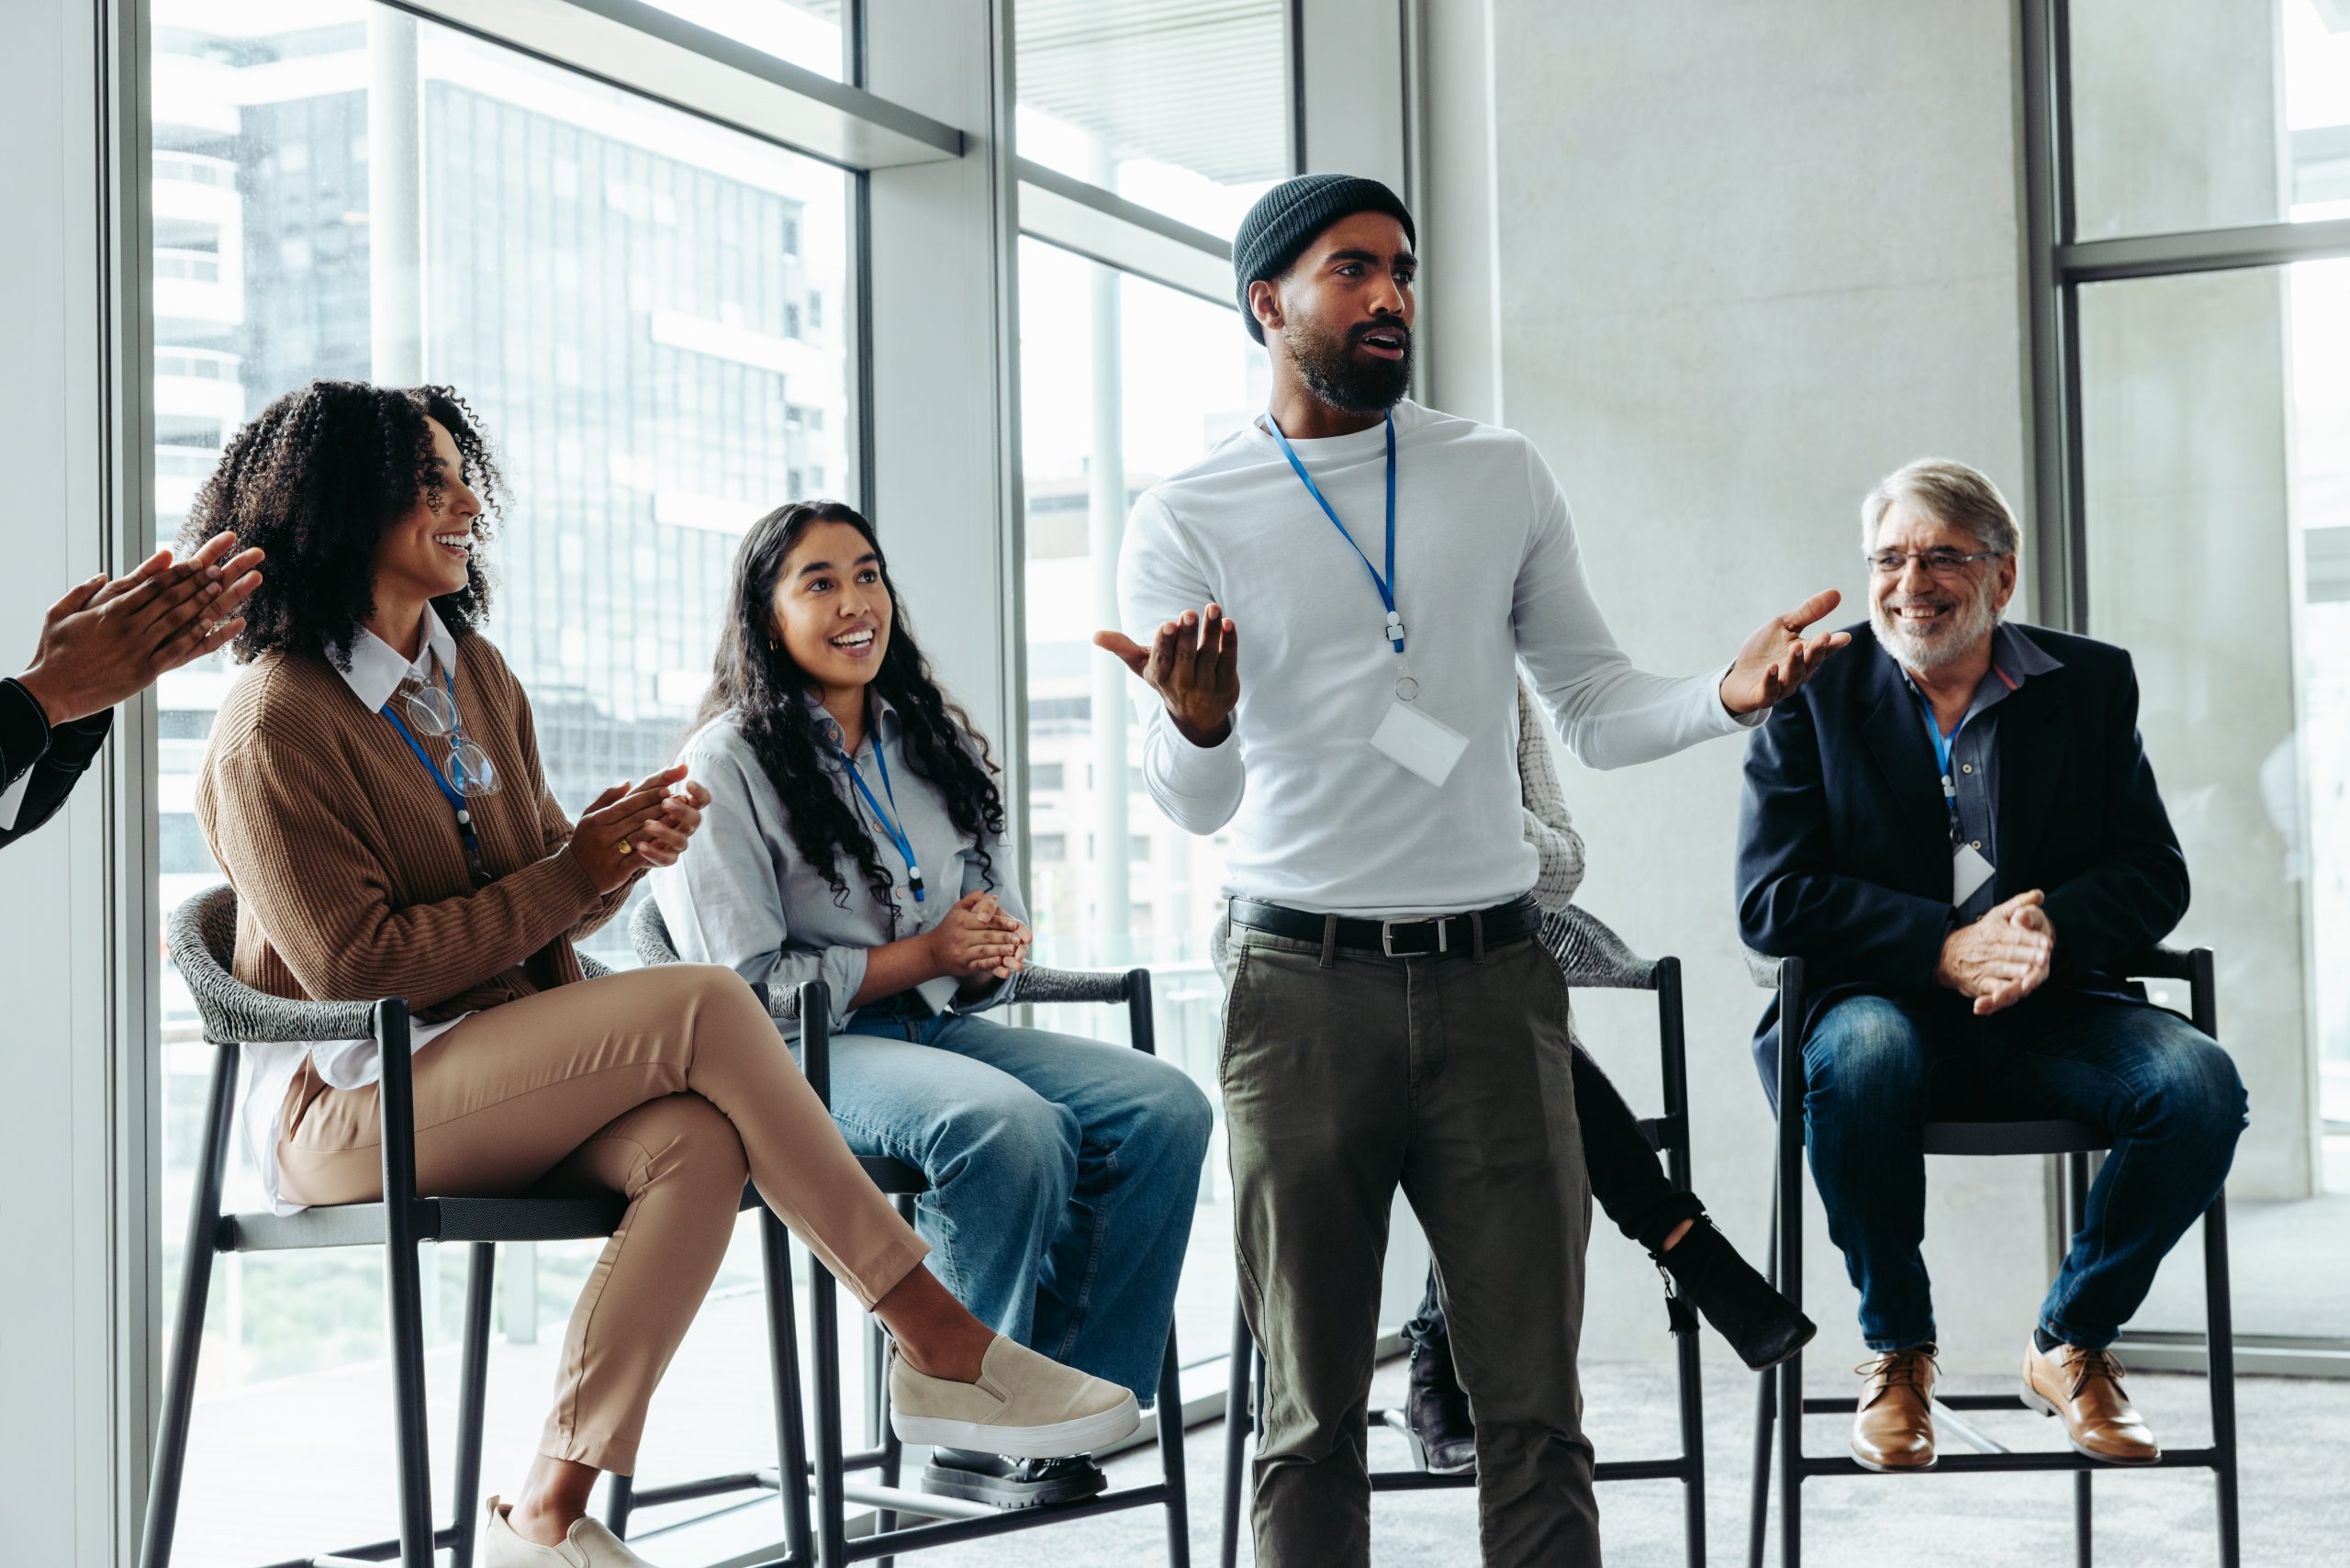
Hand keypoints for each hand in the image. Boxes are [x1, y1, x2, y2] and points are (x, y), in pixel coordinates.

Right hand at [16, 531, 264, 724]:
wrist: (50, 691)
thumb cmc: (53, 651)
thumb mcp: (62, 612)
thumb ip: (87, 590)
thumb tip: (106, 572)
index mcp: (113, 609)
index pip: (156, 584)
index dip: (185, 570)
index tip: (207, 559)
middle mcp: (132, 626)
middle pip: (178, 596)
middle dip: (209, 578)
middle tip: (236, 563)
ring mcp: (142, 649)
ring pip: (186, 620)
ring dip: (216, 601)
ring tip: (243, 584)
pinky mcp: (148, 672)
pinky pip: (185, 650)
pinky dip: (210, 637)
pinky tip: (234, 625)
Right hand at [567, 764, 691, 890]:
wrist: (573, 877)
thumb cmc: (585, 842)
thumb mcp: (589, 817)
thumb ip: (607, 798)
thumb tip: (628, 781)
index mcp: (597, 820)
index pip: (627, 804)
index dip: (648, 796)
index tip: (667, 788)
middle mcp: (603, 835)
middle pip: (637, 819)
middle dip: (660, 808)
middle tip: (680, 799)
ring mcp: (610, 853)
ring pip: (640, 836)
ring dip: (662, 826)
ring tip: (679, 818)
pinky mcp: (617, 871)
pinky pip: (639, 858)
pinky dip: (654, 850)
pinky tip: (668, 843)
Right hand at [924, 890, 1029, 982]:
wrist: (932, 952)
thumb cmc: (949, 928)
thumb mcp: (957, 909)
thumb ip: (975, 899)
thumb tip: (994, 897)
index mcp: (961, 920)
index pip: (985, 921)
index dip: (1001, 923)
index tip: (1015, 924)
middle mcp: (960, 936)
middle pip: (987, 936)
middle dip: (1005, 937)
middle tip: (1019, 939)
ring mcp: (962, 952)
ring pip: (985, 951)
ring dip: (1001, 951)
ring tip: (1015, 950)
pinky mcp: (964, 966)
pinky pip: (980, 965)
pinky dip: (991, 964)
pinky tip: (1001, 962)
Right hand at [1094, 603, 1239, 747]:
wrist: (1197, 715)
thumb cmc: (1166, 678)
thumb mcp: (1143, 666)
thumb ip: (1122, 648)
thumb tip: (1095, 635)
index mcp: (1159, 676)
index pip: (1161, 660)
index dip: (1165, 642)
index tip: (1168, 624)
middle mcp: (1182, 684)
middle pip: (1185, 656)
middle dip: (1187, 634)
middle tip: (1189, 612)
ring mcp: (1206, 686)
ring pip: (1209, 656)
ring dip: (1211, 631)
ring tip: (1213, 608)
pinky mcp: (1226, 685)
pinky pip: (1228, 661)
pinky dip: (1229, 642)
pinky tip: (1228, 623)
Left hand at [1718, 589, 1851, 716]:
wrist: (1738, 676)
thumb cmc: (1765, 650)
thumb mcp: (1785, 626)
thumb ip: (1809, 612)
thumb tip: (1837, 593)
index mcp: (1805, 655)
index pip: (1822, 649)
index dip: (1833, 644)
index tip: (1844, 636)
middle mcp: (1797, 673)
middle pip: (1810, 663)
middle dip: (1817, 650)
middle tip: (1825, 637)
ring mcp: (1780, 686)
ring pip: (1792, 677)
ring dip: (1795, 663)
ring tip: (1796, 647)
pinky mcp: (1762, 696)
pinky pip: (1769, 691)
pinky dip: (1771, 680)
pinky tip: (1772, 668)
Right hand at [1935, 890, 2052, 1015]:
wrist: (1946, 956)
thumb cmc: (1979, 936)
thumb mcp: (1996, 916)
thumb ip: (2018, 904)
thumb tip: (2039, 894)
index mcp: (1993, 932)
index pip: (2015, 935)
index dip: (2031, 939)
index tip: (2047, 942)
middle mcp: (1988, 950)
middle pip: (2010, 952)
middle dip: (2027, 955)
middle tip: (2043, 957)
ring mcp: (1983, 968)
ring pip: (2001, 970)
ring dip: (2014, 971)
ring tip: (2028, 972)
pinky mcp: (1980, 984)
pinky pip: (1992, 989)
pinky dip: (2001, 992)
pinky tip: (2013, 992)